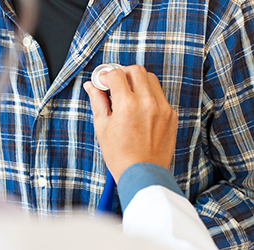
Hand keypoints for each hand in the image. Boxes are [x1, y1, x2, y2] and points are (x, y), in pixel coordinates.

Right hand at [84, 65, 177, 181]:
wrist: (142, 174)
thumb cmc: (121, 156)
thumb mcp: (102, 127)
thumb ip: (97, 101)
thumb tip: (91, 86)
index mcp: (127, 105)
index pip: (116, 74)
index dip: (106, 75)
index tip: (103, 81)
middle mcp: (147, 103)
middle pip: (136, 70)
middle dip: (123, 73)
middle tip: (116, 83)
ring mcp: (162, 108)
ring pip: (151, 79)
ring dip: (137, 81)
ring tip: (128, 94)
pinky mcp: (171, 115)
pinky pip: (160, 94)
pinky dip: (149, 94)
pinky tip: (140, 107)